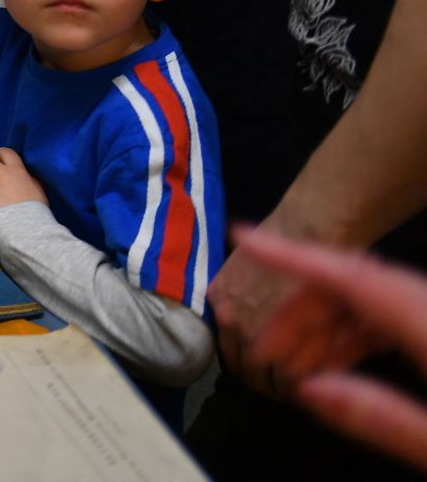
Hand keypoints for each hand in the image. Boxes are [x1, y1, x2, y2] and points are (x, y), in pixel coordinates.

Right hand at [219, 226, 426, 468]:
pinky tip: (346, 362)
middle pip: (363, 290)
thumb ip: (382, 416)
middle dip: (305, 311)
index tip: (246, 235)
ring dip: (335, 326)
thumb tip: (309, 390)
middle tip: (265, 351)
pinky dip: (367, 335)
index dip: (296, 255)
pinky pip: (405, 320)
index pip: (355, 278)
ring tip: (299, 364)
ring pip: (383, 305)